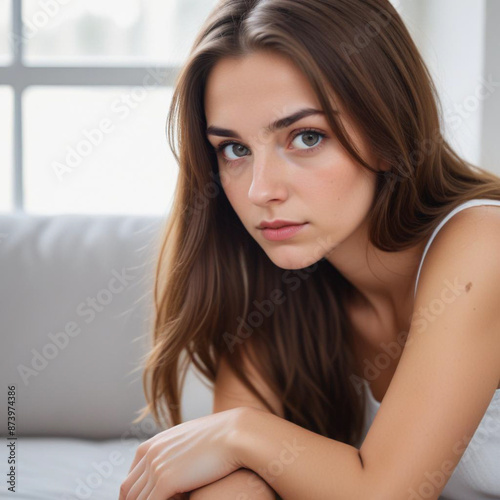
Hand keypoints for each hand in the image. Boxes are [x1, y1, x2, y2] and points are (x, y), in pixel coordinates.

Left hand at [119, 407, 243, 498]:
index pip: (130, 478)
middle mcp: (150, 454)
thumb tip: (179, 467)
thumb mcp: (191, 442)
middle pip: (128, 491)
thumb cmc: (221, 438)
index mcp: (153, 444)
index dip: (133, 495)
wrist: (236, 432)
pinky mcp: (166, 481)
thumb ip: (178, 453)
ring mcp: (156, 467)